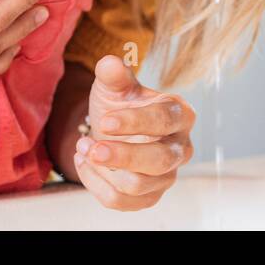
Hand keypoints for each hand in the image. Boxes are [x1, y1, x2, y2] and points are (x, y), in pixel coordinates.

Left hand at [72, 56, 195, 211]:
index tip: (104, 122)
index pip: (164, 119)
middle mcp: (181, 148)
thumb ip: (113, 75)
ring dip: (103, 170)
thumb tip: (109, 63)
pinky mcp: (150, 197)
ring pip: (140, 185)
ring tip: (83, 147)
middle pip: (160, 160)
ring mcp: (168, 176)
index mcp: (180, 114)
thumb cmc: (119, 105)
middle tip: (90, 146)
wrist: (110, 131)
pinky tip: (85, 164)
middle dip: (122, 156)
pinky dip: (98, 186)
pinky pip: (124, 202)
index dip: (135, 122)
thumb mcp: (115, 86)